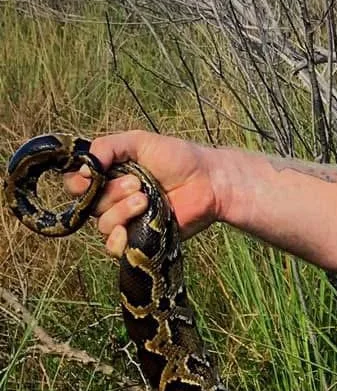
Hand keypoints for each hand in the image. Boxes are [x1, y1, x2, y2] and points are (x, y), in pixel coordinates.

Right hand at [67, 131, 222, 259]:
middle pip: (88, 205)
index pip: (74, 184)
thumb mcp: (139, 142)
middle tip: (137, 183)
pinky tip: (133, 227)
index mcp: (107, 176)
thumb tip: (83, 168)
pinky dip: (119, 239)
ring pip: (102, 225)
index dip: (79, 182)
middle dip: (111, 192)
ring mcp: (126, 221)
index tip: (95, 174)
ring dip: (122, 210)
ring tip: (147, 199)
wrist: (208, 182)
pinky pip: (115, 248)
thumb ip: (108, 146)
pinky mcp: (140, 240)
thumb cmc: (177, 158)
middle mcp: (111, 200)